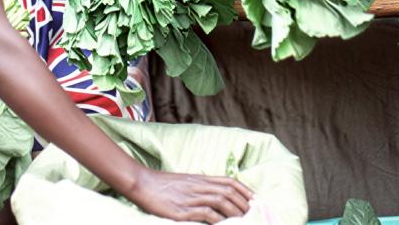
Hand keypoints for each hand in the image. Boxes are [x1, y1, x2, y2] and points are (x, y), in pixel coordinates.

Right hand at [126, 166, 252, 222]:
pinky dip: (218, 220)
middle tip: (253, 215)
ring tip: (243, 221)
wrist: (142, 183)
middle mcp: (199, 186)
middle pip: (228, 192)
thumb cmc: (162, 185)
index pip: (229, 181)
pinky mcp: (182, 210)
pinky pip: (205, 214)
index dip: (245, 190)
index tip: (256, 200)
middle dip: (244, 204)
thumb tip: (215, 196)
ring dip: (235, 212)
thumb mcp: (185, 182)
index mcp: (200, 178)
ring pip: (221, 202)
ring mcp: (191, 198)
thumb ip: (200, 187)